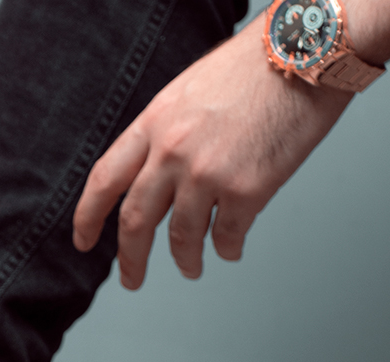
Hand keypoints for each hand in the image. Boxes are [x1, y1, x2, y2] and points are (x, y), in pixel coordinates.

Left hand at [72, 14, 351, 285]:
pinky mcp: (246, 191)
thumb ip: (164, 136)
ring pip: (181, 238)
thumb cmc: (254, 69)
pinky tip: (229, 250)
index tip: (84, 242)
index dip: (88, 218)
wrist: (306, 53)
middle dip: (130, 260)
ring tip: (190, 268)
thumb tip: (154, 180)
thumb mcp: (187, 94)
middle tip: (131, 280)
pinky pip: (226, 237)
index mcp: (154, 124)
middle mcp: (172, 151)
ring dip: (185, 261)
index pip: (104, 180)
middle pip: (135, 221)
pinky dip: (226, 250)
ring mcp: (207, 174)